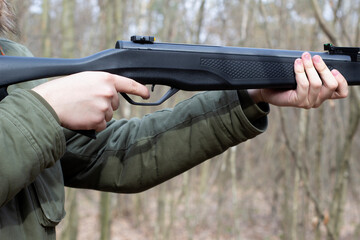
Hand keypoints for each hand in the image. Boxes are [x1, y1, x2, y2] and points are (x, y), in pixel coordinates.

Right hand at [32, 71, 149, 131]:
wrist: (50, 102)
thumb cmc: (65, 89)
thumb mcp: (87, 78)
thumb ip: (103, 83)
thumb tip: (113, 92)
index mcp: (105, 78)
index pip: (129, 84)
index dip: (140, 90)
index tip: (147, 94)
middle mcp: (108, 92)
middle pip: (115, 104)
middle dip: (104, 105)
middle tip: (86, 102)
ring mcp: (104, 106)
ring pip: (108, 115)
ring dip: (98, 115)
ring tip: (82, 108)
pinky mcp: (99, 120)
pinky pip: (102, 125)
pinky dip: (94, 125)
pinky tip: (83, 117)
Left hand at [248, 52, 347, 107]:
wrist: (268, 91)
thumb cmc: (287, 82)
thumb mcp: (305, 75)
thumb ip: (315, 70)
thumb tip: (318, 57)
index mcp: (323, 94)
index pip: (341, 92)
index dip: (342, 81)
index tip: (334, 69)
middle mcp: (318, 100)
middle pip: (331, 85)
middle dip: (323, 68)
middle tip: (315, 57)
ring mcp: (308, 102)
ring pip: (316, 83)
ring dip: (310, 67)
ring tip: (304, 58)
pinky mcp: (298, 101)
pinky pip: (303, 84)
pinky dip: (300, 71)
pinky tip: (297, 63)